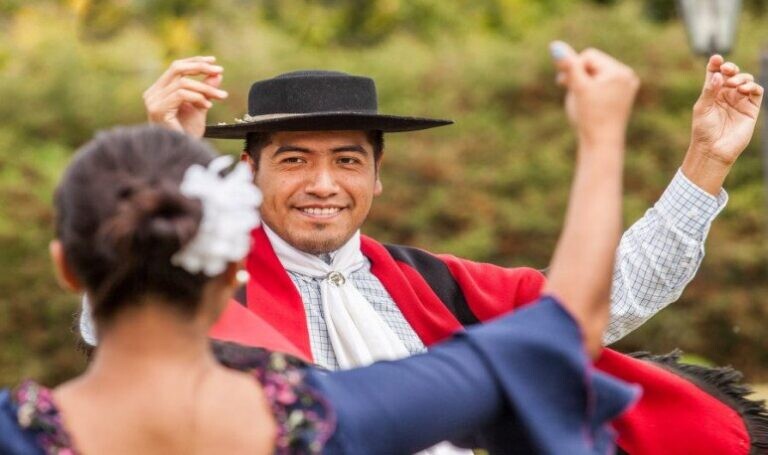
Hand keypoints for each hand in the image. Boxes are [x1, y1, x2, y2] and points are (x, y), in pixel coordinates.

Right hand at [142, 56, 227, 137]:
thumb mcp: (201, 106)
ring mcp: (153, 101)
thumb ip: (206, 90)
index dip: (195, 61)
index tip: (214, 62)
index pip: (176, 67)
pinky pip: (181, 95)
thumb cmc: (188, 133)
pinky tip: (208, 105)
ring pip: (183, 83)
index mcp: (160, 90)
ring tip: (221, 97)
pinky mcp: (158, 109)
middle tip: (219, 71)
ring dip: (205, 88)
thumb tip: (218, 73)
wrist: (181, 154)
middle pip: (177, 68)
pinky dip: (198, 97)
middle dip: (200, 68)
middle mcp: (153, 93)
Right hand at [551, 42, 639, 149]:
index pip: (588, 56)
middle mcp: (627, 75)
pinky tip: (591, 104)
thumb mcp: (576, 88)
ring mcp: (628, 86)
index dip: (573, 69)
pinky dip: (594, 90)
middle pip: (594, 64)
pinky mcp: (624, 96)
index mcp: (618, 71)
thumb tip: (555, 45)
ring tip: (583, 101)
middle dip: (580, 76)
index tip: (564, 85)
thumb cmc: (588, 117)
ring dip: (585, 83)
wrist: (601, 143)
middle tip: (572, 93)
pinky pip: (604, 84)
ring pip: (597, 74)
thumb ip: (568, 65)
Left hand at [682, 56, 762, 194]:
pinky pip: (757, 91)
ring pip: (746, 80)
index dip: (716, 64)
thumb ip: (710, 90)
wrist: (713, 149)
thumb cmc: (704, 130)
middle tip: (726, 70)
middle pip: (732, 74)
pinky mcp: (751, 108)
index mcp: (712, 92)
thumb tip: (717, 74)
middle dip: (730, 68)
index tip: (716, 59)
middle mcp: (727, 94)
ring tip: (733, 85)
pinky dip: (752, 86)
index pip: (715, 73)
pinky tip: (743, 89)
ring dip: (741, 77)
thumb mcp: (702, 108)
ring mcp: (740, 100)